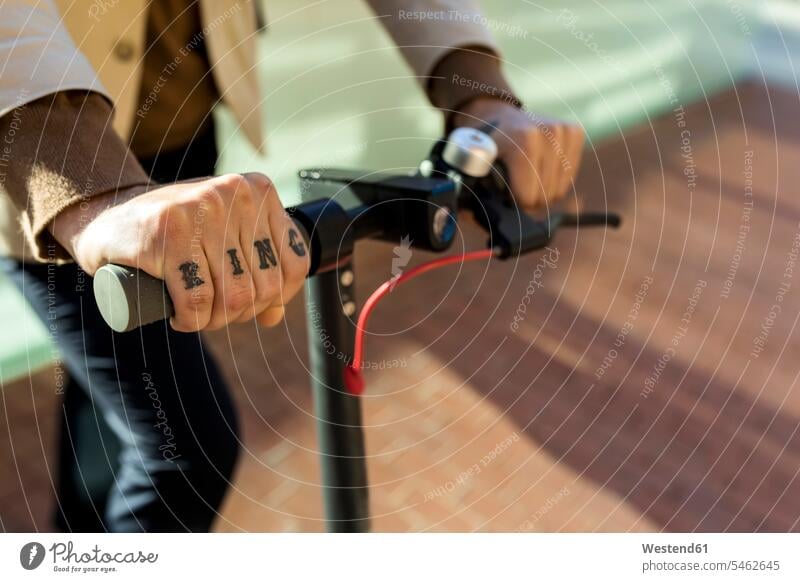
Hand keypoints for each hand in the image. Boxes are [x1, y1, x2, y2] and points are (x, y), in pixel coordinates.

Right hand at [50, 173, 309, 331]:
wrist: (108, 220)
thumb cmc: (174, 234)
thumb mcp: (224, 239)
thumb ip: (256, 267)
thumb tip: (275, 315)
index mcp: (258, 191)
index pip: (295, 264)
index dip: (274, 297)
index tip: (247, 303)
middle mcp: (234, 193)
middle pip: (264, 286)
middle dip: (240, 313)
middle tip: (212, 311)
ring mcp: (200, 208)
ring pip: (233, 297)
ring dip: (214, 321)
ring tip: (196, 314)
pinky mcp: (166, 233)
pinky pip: (197, 301)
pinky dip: (191, 320)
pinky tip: (180, 316)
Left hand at [452, 97, 584, 209]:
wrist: (492, 113)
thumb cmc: (481, 145)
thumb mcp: (470, 167)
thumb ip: (473, 196)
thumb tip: (476, 222)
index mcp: (523, 141)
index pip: (528, 197)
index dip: (513, 202)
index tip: (503, 193)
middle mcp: (548, 133)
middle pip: (545, 196)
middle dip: (528, 198)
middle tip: (513, 186)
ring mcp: (563, 131)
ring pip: (560, 189)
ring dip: (541, 190)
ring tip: (525, 176)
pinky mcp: (574, 132)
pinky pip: (569, 176)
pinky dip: (554, 179)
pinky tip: (539, 168)